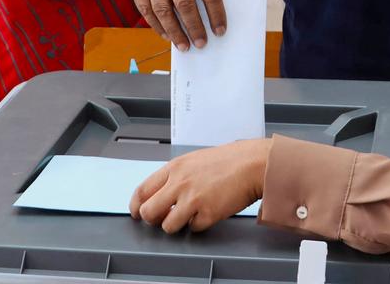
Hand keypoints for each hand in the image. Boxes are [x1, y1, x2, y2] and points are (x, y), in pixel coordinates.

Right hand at [130, 0, 225, 49]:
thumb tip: (209, 24)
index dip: (216, 13)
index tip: (220, 31)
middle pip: (184, 2)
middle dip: (194, 27)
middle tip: (201, 43)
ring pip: (162, 9)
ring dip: (174, 32)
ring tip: (184, 45)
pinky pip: (145, 9)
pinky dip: (157, 26)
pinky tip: (167, 36)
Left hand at [130, 138, 270, 232]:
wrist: (253, 164)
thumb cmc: (228, 160)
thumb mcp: (194, 160)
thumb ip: (175, 175)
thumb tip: (160, 193)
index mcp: (175, 168)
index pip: (142, 190)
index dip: (136, 205)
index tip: (137, 212)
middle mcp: (180, 183)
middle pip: (149, 212)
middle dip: (153, 219)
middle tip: (162, 218)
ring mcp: (193, 199)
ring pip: (167, 226)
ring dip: (176, 225)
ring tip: (189, 215)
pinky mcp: (207, 213)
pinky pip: (193, 229)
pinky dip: (199, 224)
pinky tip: (207, 212)